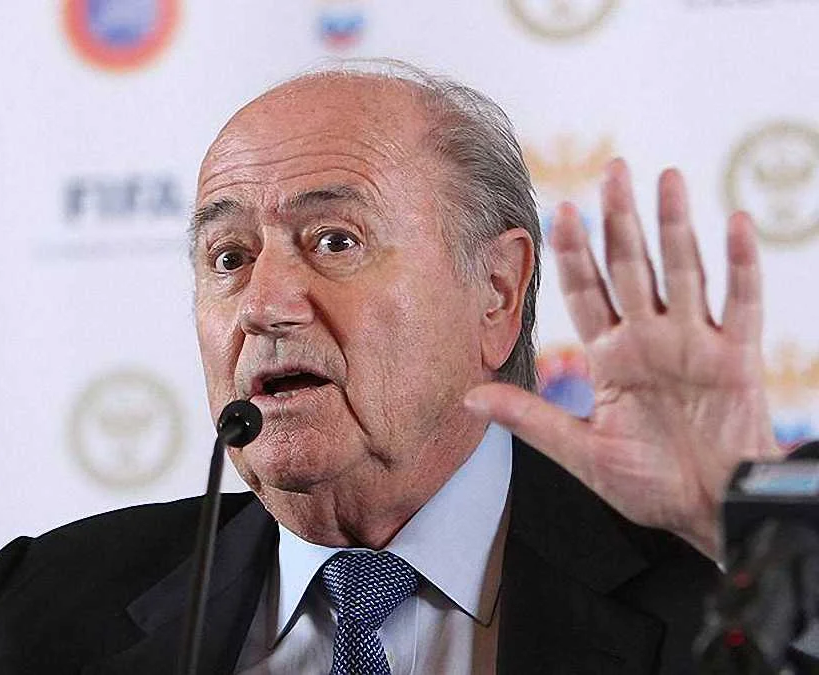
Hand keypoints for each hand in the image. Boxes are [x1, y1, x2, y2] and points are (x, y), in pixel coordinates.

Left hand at [465, 159, 780, 560]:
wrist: (711, 512)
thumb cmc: (649, 486)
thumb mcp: (580, 452)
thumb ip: (529, 418)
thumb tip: (468, 398)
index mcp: (611, 357)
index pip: (586, 293)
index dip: (573, 253)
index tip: (558, 211)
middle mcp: (650, 340)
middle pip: (632, 267)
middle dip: (621, 219)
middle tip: (612, 169)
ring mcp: (695, 343)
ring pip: (684, 271)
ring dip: (676, 226)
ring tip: (668, 178)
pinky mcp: (737, 358)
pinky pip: (741, 302)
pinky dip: (740, 264)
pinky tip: (736, 223)